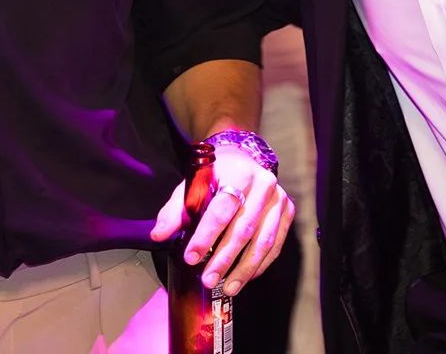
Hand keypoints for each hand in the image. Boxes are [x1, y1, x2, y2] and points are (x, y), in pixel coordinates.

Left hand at [150, 143, 295, 295]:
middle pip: (244, 228)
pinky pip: (275, 245)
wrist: (244, 158)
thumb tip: (159, 235)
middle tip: (208, 279)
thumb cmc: (216, 174)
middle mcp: (263, 185)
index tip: (191, 257)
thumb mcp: (192, 184)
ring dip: (244, 268)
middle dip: (224, 258)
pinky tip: (245, 277)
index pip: (222, 209)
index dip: (206, 236)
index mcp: (238, 173)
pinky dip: (260, 265)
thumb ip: (175, 210)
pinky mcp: (287, 212)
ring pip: (263, 241)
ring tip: (229, 287)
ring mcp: (278, 199)